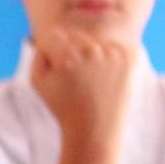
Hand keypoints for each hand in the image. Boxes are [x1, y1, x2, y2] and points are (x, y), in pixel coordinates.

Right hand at [30, 31, 133, 147]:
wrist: (95, 128)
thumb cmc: (63, 106)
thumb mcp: (38, 82)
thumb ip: (39, 53)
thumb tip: (48, 37)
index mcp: (66, 55)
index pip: (53, 35)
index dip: (51, 52)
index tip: (57, 69)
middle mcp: (90, 50)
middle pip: (74, 35)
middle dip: (71, 51)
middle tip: (74, 77)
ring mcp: (111, 53)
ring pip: (93, 40)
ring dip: (89, 54)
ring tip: (90, 79)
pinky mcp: (127, 58)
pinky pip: (111, 46)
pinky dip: (107, 57)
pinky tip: (104, 76)